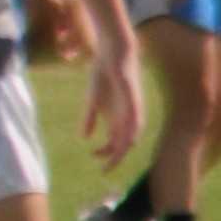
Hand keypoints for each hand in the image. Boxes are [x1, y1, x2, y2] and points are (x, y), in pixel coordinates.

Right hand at [83, 33, 143, 167]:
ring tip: (116, 157)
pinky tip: (130, 138)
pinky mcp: (133, 98)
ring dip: (124, 147)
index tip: (93, 157)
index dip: (104, 153)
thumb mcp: (92, 99)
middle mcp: (126, 117)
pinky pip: (136, 117)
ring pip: (132, 134)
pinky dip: (133, 129)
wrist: (112, 52)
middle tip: (105, 169)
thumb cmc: (102, 73)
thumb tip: (85, 137)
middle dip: (114, 157)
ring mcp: (131, 108)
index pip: (113, 142)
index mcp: (115, 118)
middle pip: (124, 143)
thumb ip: (90, 118)